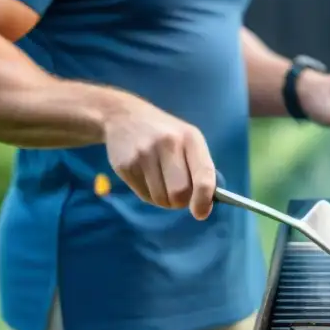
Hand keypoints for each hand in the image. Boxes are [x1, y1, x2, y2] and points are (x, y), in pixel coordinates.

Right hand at [103, 98, 216, 219]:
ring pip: (161, 199)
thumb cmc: (166, 134)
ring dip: (165, 200)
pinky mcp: (125, 165)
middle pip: (180, 193)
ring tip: (163, 184)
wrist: (124, 117)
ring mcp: (144, 154)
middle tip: (179, 195)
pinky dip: (150, 195)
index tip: (201, 213)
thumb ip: (200, 168)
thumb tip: (205, 203)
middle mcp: (168, 144)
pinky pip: (144, 196)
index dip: (204, 199)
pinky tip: (148, 179)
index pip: (203, 176)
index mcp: (190, 139)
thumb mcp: (189, 140)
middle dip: (182, 202)